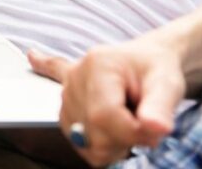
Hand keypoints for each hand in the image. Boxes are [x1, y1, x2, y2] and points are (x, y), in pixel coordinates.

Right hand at [28, 41, 184, 166]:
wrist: (148, 60)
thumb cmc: (156, 69)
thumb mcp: (168, 83)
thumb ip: (161, 107)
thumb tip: (154, 128)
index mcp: (99, 66)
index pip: (104, 117)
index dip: (131, 133)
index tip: (152, 130)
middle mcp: (75, 77)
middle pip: (92, 134)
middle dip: (123, 140)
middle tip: (143, 123)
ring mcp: (66, 90)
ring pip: (82, 141)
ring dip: (108, 141)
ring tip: (124, 119)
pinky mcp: (64, 99)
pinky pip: (55, 106)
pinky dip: (63, 109)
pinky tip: (34, 59)